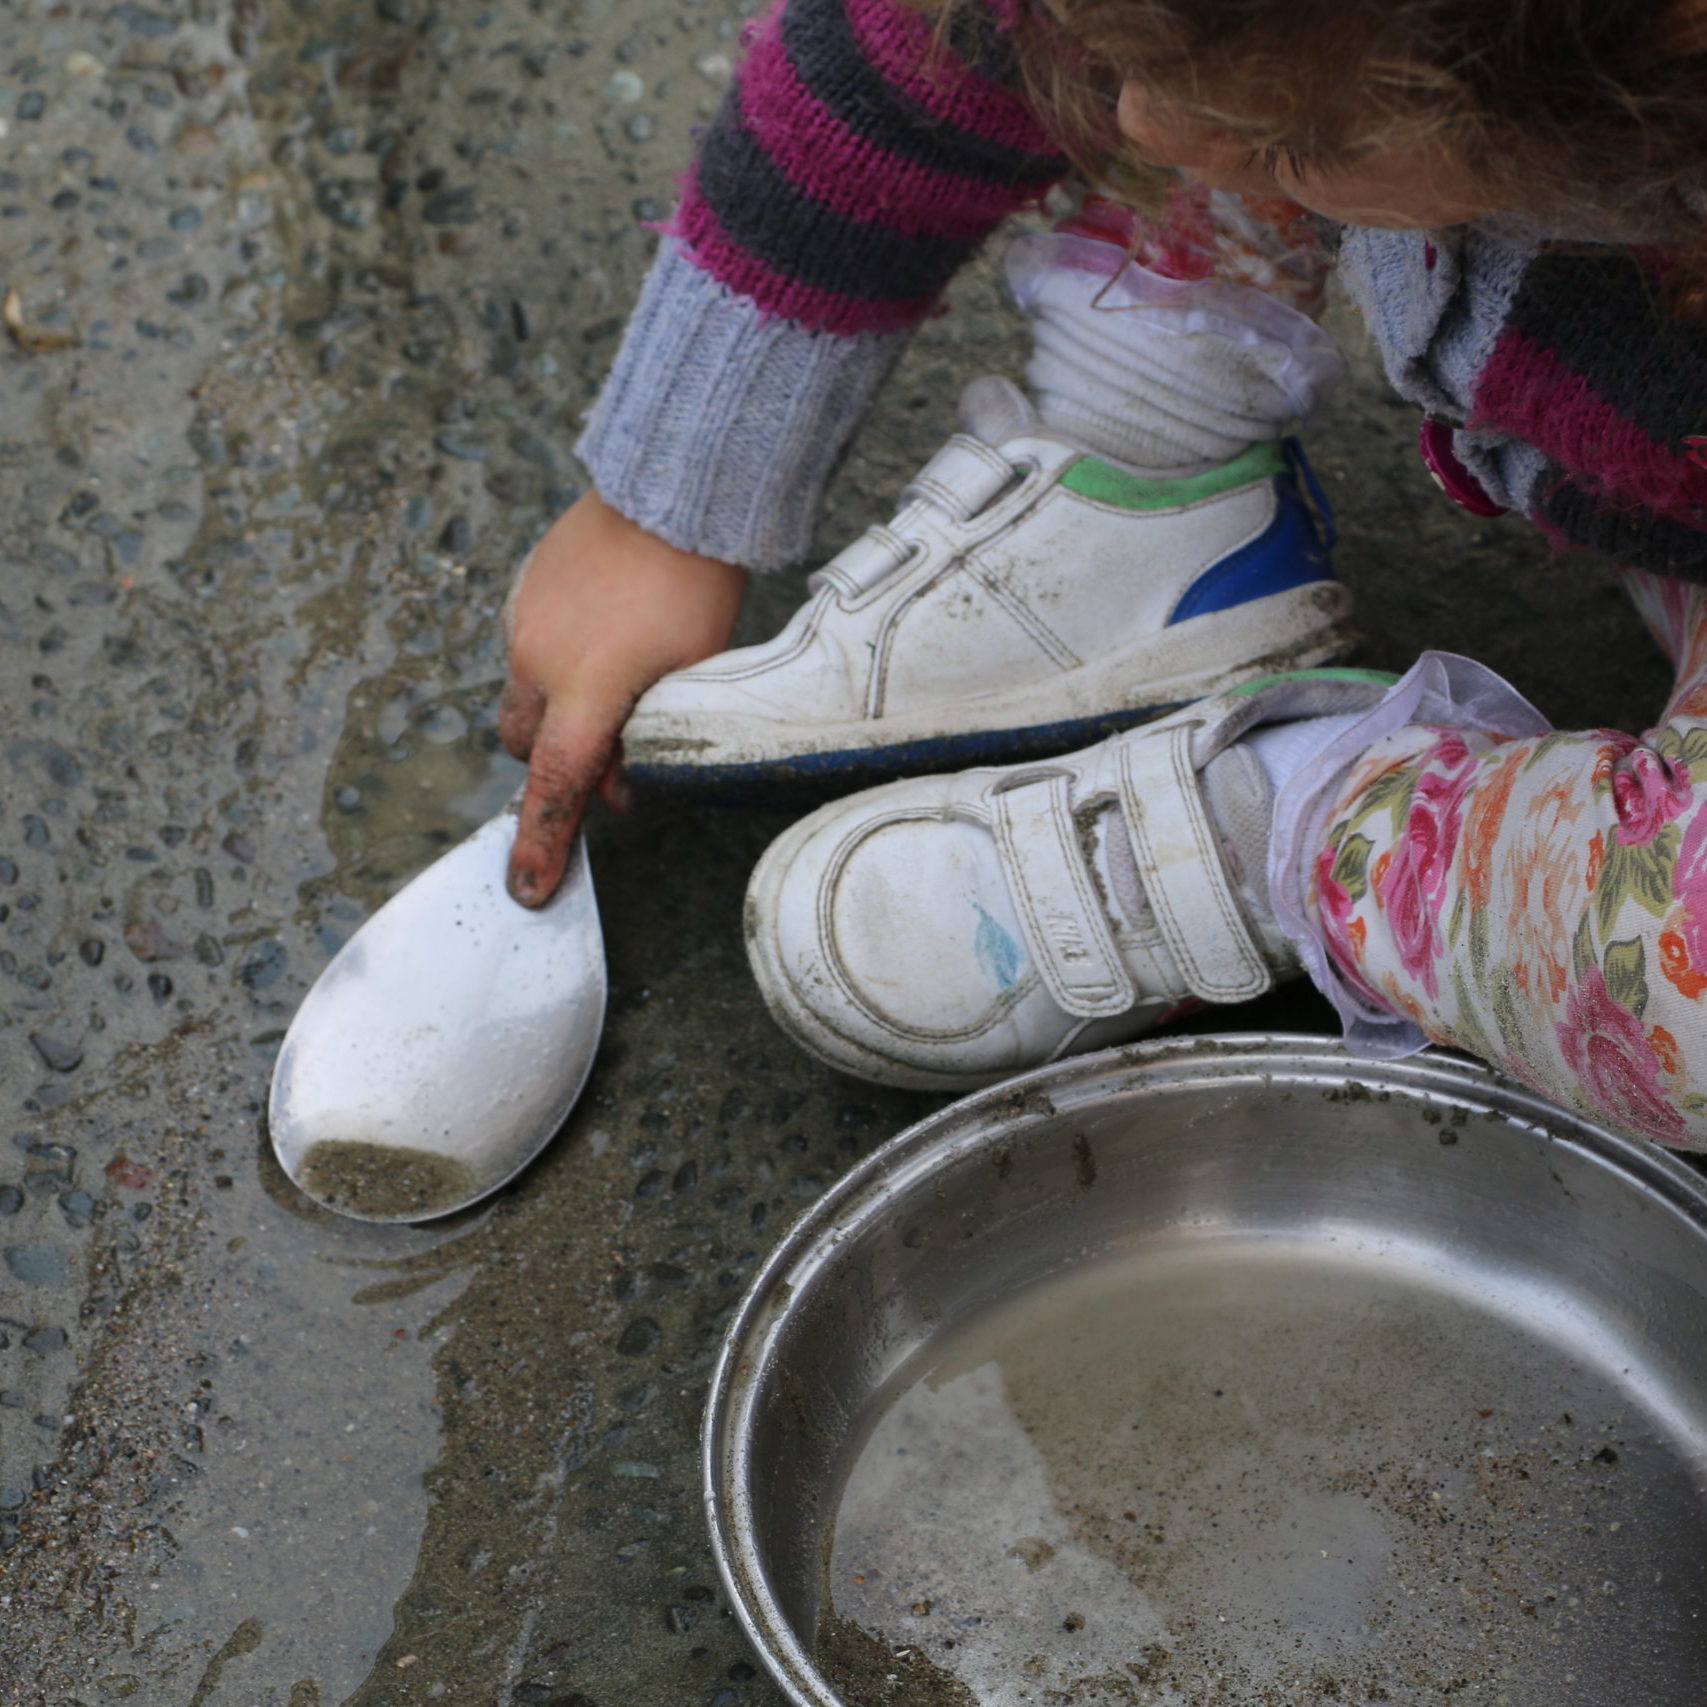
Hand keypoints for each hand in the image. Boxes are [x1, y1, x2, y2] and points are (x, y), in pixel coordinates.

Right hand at [498, 490, 745, 905]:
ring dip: (555, 707)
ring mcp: (522, 624)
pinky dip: (552, 659)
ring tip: (614, 672)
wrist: (668, 494)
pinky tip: (602, 629)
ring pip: (523, 696)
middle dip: (557, 758)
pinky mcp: (521, 591)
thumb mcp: (691, 676)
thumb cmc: (694, 588)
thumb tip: (618, 785)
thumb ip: (649, 739)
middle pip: (526, 746)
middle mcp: (539, 663)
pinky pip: (524, 646)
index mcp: (585, 692)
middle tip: (611, 744)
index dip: (541, 843)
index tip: (526, 888)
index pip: (555, 787)